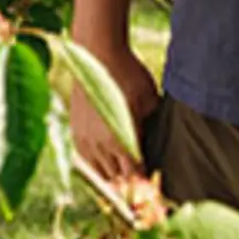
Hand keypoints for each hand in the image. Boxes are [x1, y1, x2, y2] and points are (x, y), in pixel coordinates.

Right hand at [68, 43, 158, 181]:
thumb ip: (155, 125)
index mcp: (123, 140)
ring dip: (115, 175)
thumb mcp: (151, 99)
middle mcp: (101, 145)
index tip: (154, 184)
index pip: (135, 175)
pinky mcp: (76, 132)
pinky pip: (87, 161)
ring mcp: (86, 140)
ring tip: (128, 170)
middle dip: (132, 180)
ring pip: (102, 173)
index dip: (145, 182)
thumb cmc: (128, 74)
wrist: (98, 54)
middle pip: (118, 178)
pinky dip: (99, 165)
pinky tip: (109, 160)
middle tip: (144, 177)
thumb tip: (162, 140)